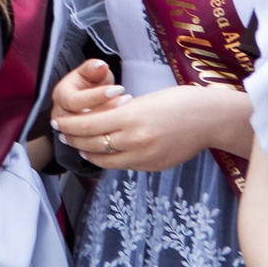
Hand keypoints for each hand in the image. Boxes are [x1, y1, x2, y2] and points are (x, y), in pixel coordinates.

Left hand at [51, 63, 247, 171]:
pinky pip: (124, 165)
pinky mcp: (153, 166)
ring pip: (106, 160)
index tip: (58, 122)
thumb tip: (95, 119)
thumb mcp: (144, 100)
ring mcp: (145, 156)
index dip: (69, 125)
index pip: (88, 125)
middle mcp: (136, 139)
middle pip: (92, 144)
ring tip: (79, 145)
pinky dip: (110, 160)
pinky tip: (104, 153)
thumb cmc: (179, 101)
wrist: (210, 118)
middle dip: (73, 139)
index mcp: (131, 117)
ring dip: (88, 153)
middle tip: (63, 134)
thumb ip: (120, 113)